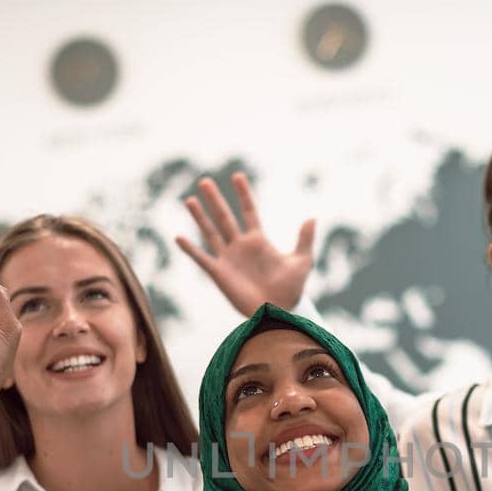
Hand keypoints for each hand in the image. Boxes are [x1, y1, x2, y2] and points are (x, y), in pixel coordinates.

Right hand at [175, 172, 315, 313]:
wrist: (276, 314)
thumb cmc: (290, 291)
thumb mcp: (302, 262)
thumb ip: (305, 240)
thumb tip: (312, 218)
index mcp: (258, 241)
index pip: (249, 211)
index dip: (243, 194)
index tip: (237, 176)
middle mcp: (240, 246)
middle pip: (224, 217)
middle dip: (215, 199)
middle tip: (204, 181)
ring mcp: (228, 259)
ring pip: (210, 232)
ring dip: (199, 217)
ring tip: (189, 200)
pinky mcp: (219, 274)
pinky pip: (202, 258)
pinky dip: (190, 249)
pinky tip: (179, 237)